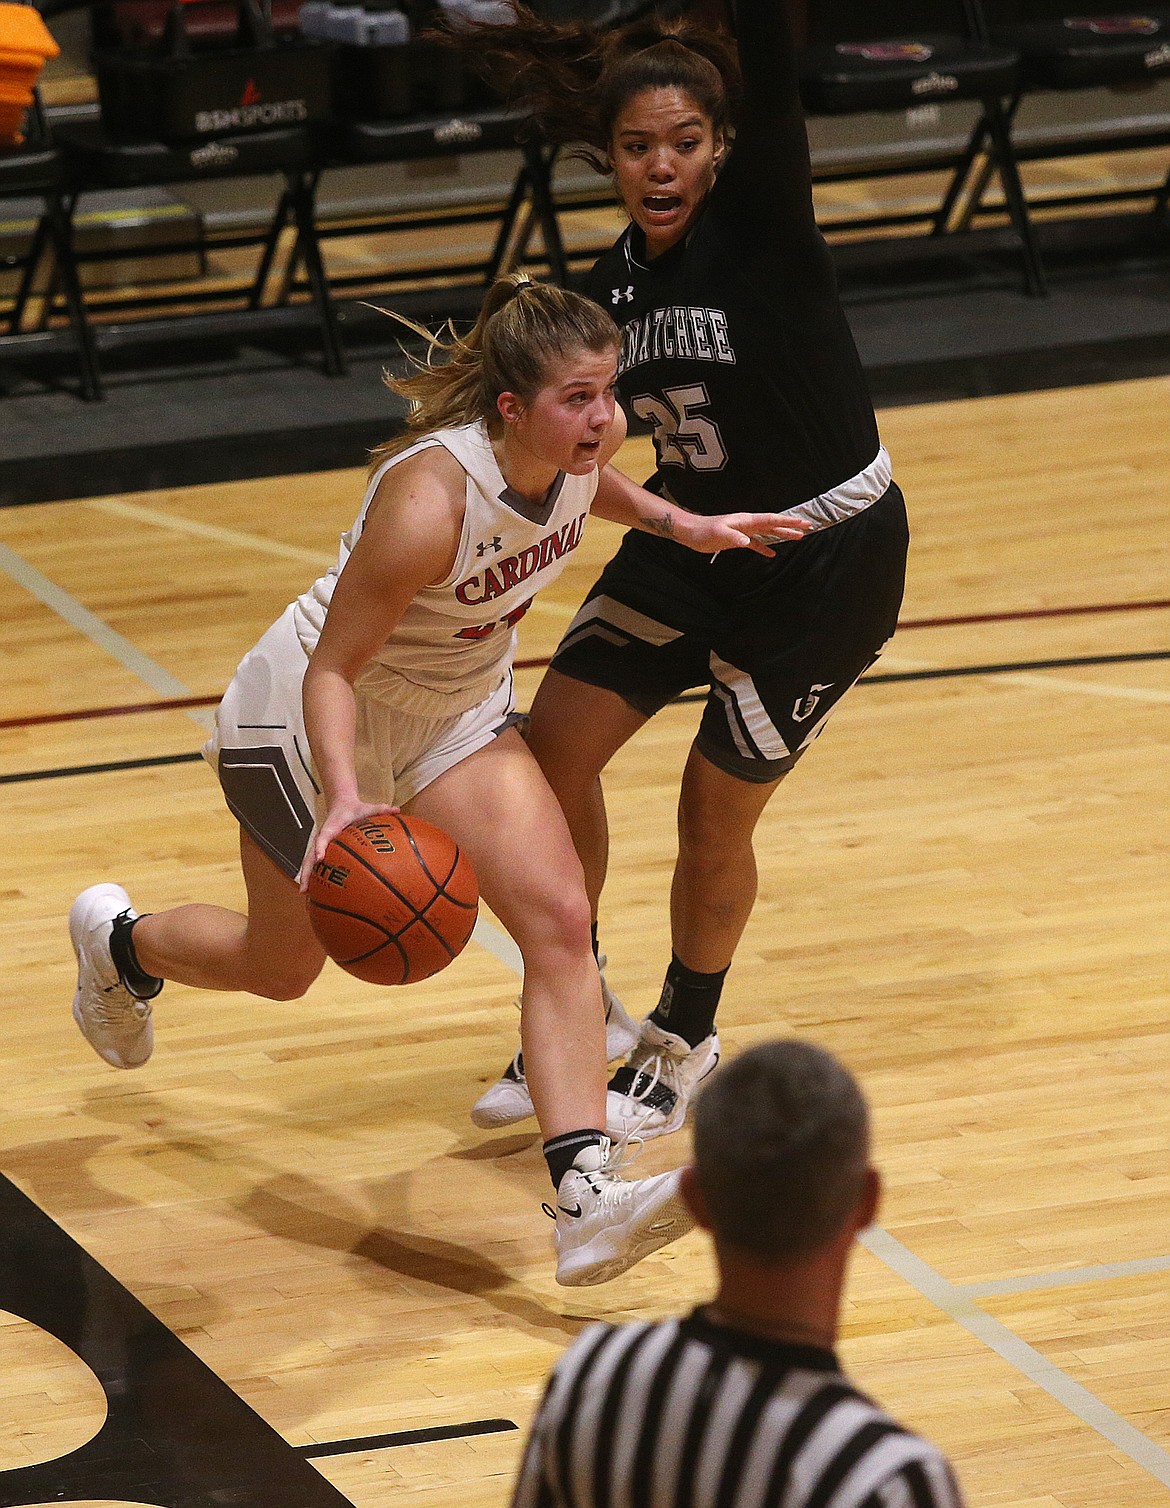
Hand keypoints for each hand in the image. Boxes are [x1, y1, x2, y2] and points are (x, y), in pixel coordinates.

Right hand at [298, 797, 399, 890]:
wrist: (342, 804)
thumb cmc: (355, 809)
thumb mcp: (369, 807)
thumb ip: (382, 809)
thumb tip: (397, 810)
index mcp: (331, 827)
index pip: (323, 837)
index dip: (321, 847)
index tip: (320, 858)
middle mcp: (323, 837)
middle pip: (310, 855)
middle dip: (306, 871)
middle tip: (305, 889)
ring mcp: (320, 844)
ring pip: (309, 862)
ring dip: (306, 877)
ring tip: (305, 894)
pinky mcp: (322, 849)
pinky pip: (315, 863)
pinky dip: (313, 875)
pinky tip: (315, 890)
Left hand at [678, 511, 811, 556]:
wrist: (691, 532)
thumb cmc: (703, 532)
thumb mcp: (719, 534)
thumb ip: (733, 537)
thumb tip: (747, 541)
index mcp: (746, 520)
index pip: (771, 520)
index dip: (788, 521)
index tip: (802, 521)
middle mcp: (748, 524)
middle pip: (773, 524)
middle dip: (791, 525)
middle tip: (807, 527)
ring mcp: (743, 531)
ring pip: (767, 533)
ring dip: (781, 534)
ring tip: (797, 537)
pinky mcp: (738, 539)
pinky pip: (756, 543)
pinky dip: (765, 548)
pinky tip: (772, 553)